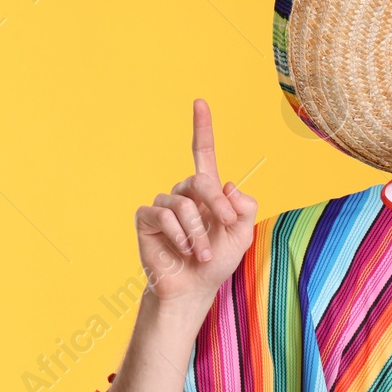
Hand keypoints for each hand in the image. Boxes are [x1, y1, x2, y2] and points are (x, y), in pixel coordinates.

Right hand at [136, 99, 257, 308]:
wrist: (192, 288)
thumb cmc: (216, 261)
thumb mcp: (242, 234)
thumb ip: (245, 207)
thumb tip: (228, 184)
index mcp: (208, 192)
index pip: (203, 153)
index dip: (202, 128)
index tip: (200, 102)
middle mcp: (184, 193)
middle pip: (201, 180)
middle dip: (217, 204)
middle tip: (225, 226)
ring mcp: (164, 204)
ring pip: (183, 204)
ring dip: (198, 232)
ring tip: (201, 254)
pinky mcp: (147, 218)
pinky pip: (163, 215)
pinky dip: (178, 234)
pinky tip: (182, 250)